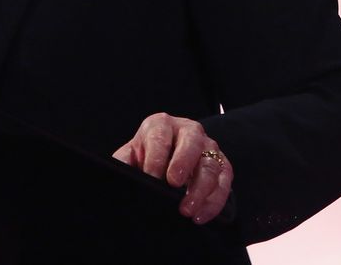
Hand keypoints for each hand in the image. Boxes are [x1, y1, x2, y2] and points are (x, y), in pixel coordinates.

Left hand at [112, 113, 232, 223]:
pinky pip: (224, 182)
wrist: (168, 160)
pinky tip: (201, 215)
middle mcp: (188, 130)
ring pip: (210, 165)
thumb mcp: (131, 155)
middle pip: (191, 142)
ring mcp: (208, 147)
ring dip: (200, 190)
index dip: (156, 157)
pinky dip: (214, 201)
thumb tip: (116, 174)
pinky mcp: (222, 165)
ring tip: (187, 210)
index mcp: (161, 124)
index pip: (160, 136)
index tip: (151, 177)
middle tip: (174, 185)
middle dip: (183, 163)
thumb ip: (122, 162)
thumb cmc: (146, 157)